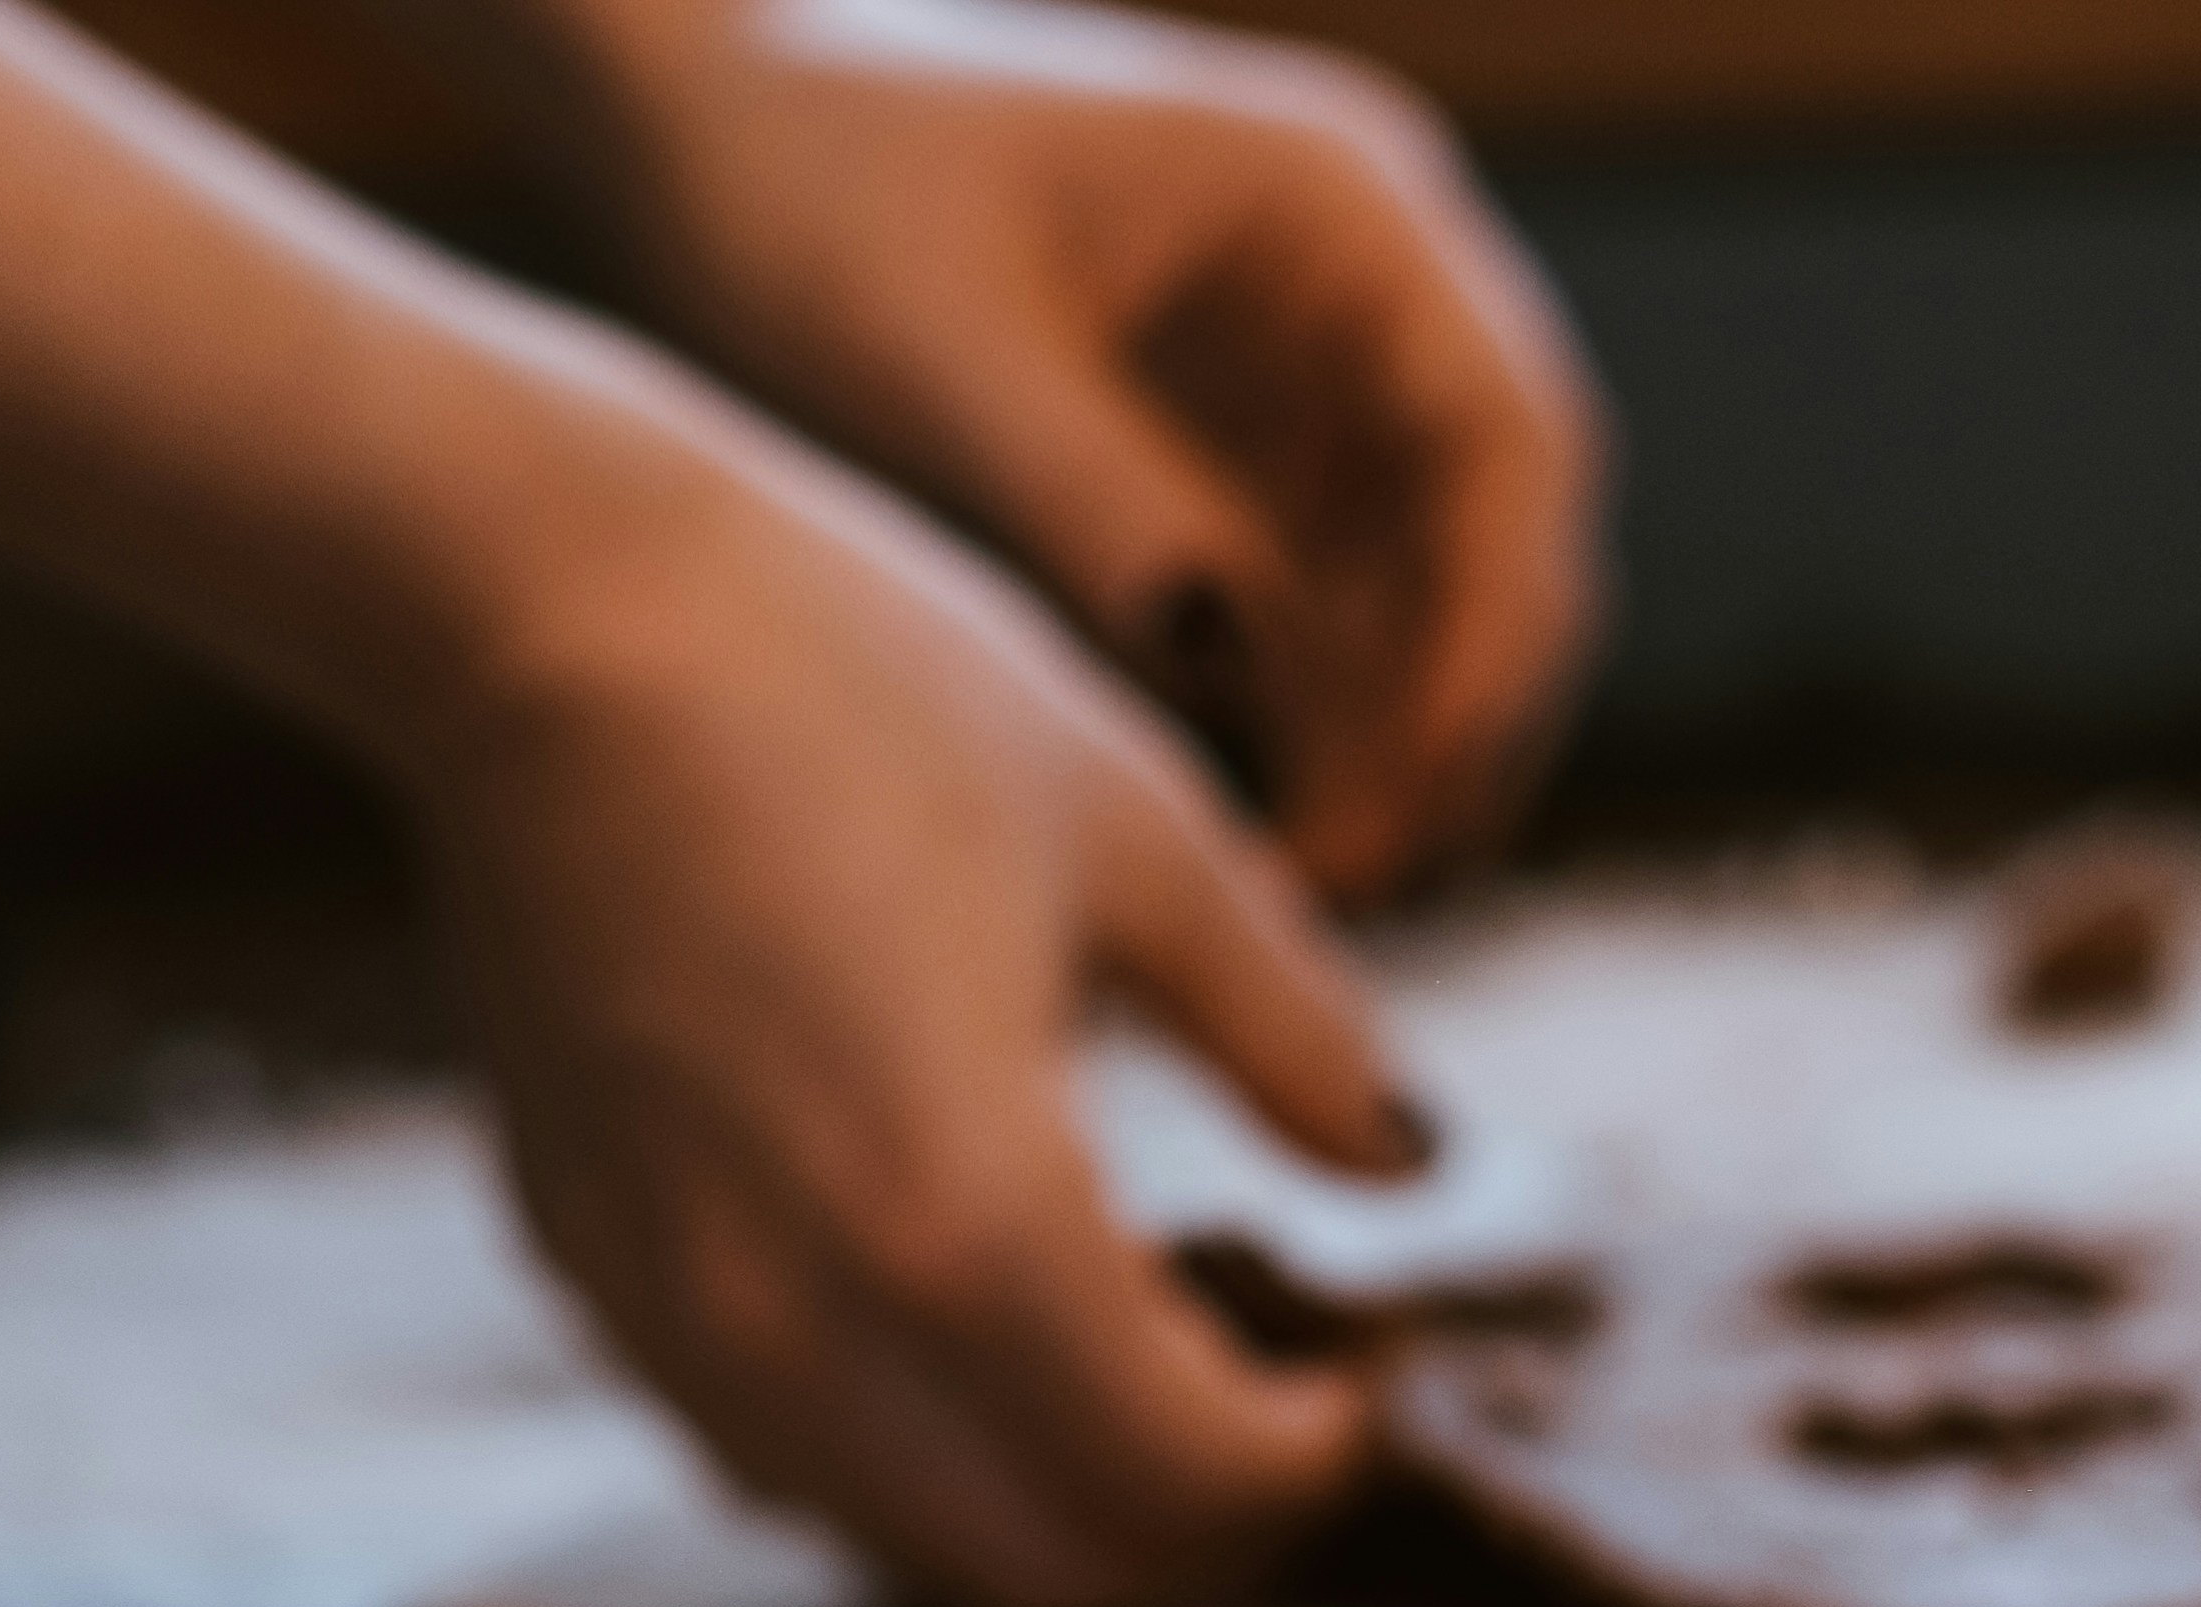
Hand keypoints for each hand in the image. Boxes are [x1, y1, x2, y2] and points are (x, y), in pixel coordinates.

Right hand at [423, 409, 1421, 1606]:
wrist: (537, 606)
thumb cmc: (848, 676)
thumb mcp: (1142, 836)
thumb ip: (1296, 1035)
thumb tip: (1415, 1160)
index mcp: (974, 1222)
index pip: (1187, 1479)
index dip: (1314, 1466)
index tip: (1374, 1388)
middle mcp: (807, 1323)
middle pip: (1052, 1569)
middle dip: (1195, 1526)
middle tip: (1280, 1419)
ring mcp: (675, 1315)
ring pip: (908, 1539)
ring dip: (1051, 1501)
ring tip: (1144, 1366)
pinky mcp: (589, 1272)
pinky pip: (779, 1452)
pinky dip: (910, 1446)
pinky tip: (972, 1315)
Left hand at [540, 0, 1600, 899]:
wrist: (695, 125)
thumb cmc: (810, 183)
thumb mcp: (946, 357)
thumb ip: (1099, 501)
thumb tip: (1234, 664)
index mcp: (1336, 204)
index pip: (1506, 436)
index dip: (1492, 624)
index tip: (1423, 778)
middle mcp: (1359, 285)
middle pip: (1500, 531)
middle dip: (1456, 711)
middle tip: (1367, 878)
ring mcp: (1307, 373)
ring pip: (1424, 593)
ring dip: (1391, 744)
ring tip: (1306, 888)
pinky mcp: (1236, 457)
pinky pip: (1324, 615)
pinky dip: (1310, 728)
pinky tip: (1261, 838)